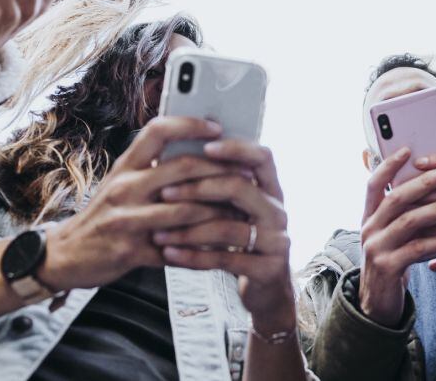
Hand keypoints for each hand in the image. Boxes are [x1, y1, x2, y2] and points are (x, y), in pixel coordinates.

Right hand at [39, 117, 239, 290]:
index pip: (158, 130)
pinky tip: (220, 249)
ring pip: (184, 210)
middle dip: (220, 170)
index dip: (190, 124)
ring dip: (218, 211)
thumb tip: (197, 150)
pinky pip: (176, 250)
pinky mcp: (131, 252)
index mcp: (125, 166)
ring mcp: (127, 220)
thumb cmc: (103, 215)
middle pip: (181, 168)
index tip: (217, 126)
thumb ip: (151, 167)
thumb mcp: (120, 182)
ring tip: (241, 211)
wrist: (65, 255)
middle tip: (247, 173)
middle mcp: (125, 187)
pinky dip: (202, 250)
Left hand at [153, 140, 296, 332]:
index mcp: (272, 190)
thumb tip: (178, 156)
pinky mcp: (267, 268)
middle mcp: (278, 211)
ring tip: (158, 232)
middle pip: (241, 188)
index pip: (262, 157)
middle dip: (199, 188)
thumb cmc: (244, 241)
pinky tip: (169, 254)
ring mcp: (277, 241)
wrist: (268, 289)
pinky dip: (193, 256)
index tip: (205, 147)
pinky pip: (224, 259)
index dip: (236, 148)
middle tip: (164, 192)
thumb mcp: (240, 211)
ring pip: (228, 227)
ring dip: (188, 229)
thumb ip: (222, 187)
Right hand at [357, 148, 435, 325]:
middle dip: (423, 183)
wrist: (378, 302)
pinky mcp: (388, 267)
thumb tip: (429, 182)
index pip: (374, 184)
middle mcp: (368, 229)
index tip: (407, 149)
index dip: (388, 165)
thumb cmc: (393, 259)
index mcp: (368, 216)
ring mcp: (376, 248)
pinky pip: (418, 248)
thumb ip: (403, 213)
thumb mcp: (392, 234)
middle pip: (395, 199)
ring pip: (408, 221)